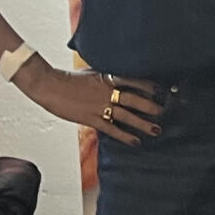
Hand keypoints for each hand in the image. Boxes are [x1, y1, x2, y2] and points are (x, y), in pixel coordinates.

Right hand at [24, 64, 159, 144]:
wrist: (49, 85)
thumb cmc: (68, 78)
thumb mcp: (91, 72)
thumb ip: (106, 77)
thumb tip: (119, 79)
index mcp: (107, 77)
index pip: (134, 81)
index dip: (149, 86)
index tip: (162, 91)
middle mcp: (107, 91)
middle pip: (135, 99)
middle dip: (151, 106)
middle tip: (164, 112)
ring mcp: (100, 105)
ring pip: (127, 115)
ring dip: (143, 123)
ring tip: (157, 129)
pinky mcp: (92, 118)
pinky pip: (112, 129)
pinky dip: (125, 136)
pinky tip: (136, 141)